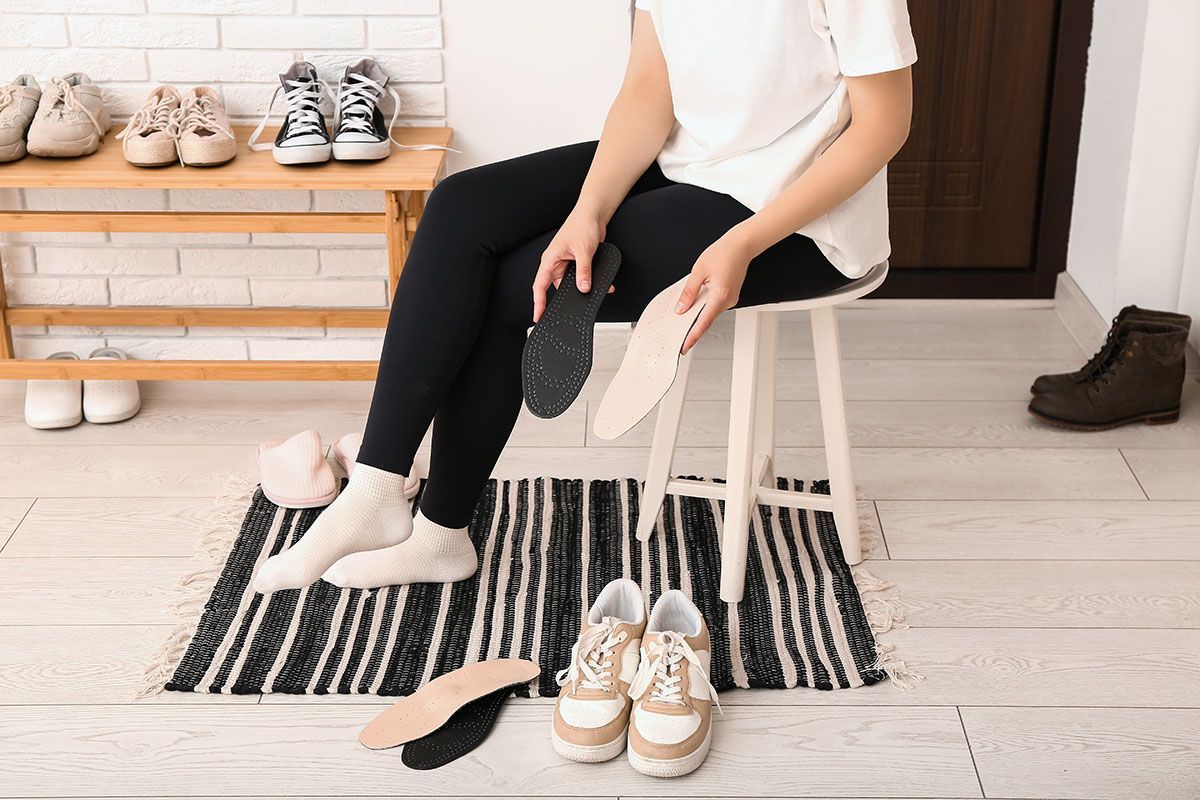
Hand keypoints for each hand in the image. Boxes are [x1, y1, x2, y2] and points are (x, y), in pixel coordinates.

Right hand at [533, 207, 610, 322]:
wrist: (594, 214)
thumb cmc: (582, 225)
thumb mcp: (584, 251)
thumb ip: (584, 271)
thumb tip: (584, 288)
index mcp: (550, 260)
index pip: (539, 286)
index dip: (538, 303)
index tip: (538, 316)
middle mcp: (556, 263)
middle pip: (557, 287)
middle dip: (567, 297)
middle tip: (571, 309)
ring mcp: (567, 264)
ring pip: (572, 283)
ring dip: (583, 287)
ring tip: (592, 292)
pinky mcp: (578, 263)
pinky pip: (582, 277)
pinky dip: (591, 281)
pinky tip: (602, 284)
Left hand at [675, 233, 753, 353]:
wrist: (741, 245)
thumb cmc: (723, 253)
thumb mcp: (698, 271)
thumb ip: (688, 292)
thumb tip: (681, 308)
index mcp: (720, 296)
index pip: (703, 322)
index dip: (692, 336)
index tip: (684, 347)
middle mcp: (728, 301)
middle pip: (706, 320)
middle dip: (692, 327)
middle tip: (677, 334)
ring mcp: (731, 299)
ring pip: (710, 313)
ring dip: (698, 315)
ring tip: (683, 316)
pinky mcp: (730, 296)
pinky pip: (714, 305)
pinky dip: (704, 307)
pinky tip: (695, 304)